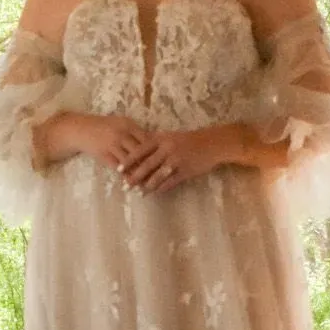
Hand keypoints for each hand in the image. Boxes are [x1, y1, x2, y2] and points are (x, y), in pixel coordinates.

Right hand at [40, 112, 154, 172]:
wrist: (82, 129)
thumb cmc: (105, 128)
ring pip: (132, 162)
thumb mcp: (121, 124)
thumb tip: (154, 142)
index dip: (157, 151)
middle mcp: (123, 133)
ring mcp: (113, 144)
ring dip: (140, 174)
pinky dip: (126, 177)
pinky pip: (119, 168)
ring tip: (148, 183)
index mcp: (129, 125)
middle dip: (151, 164)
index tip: (165, 161)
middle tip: (161, 176)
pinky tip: (132, 184)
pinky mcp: (105, 154)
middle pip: (142, 151)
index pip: (147, 139)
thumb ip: (136, 133)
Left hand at [119, 126, 233, 195]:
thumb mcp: (170, 136)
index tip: (118, 169)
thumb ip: (155, 142)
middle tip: (125, 185)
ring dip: (147, 185)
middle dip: (134, 176)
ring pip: (157, 176)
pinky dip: (161, 188)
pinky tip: (154, 193)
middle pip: (147, 165)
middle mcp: (167, 149)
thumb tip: (137, 148)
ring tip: (138, 192)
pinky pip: (170, 182)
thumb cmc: (188, 140)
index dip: (128, 160)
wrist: (211, 144)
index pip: (140, 150)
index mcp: (162, 139)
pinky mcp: (185, 171)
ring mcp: (176, 161)